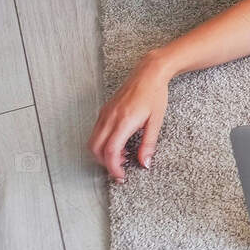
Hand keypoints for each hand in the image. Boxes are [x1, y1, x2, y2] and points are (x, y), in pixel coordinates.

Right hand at [89, 59, 170, 181]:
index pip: (110, 151)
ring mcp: (105, 113)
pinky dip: (103, 143)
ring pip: (93, 141)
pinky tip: (118, 144)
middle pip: (96, 149)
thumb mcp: (156, 121)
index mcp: (124, 121)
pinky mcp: (104, 111)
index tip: (121, 176)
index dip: (113, 167)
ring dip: (103, 154)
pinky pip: (96, 132)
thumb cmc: (155, 94)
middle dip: (105, 163)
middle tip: (121, 169)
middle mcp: (110, 117)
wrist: (149, 73)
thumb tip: (145, 163)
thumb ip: (148, 144)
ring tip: (122, 156)